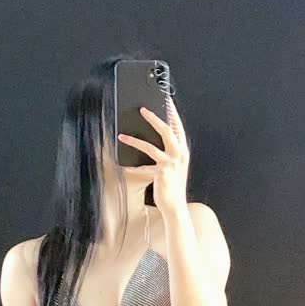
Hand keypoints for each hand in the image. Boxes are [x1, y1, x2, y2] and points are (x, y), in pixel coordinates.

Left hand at [117, 99, 189, 217]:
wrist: (176, 205)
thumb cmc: (173, 183)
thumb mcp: (175, 163)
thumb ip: (170, 149)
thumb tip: (157, 133)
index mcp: (182, 150)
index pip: (178, 126)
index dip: (172, 112)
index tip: (165, 100)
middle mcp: (179, 155)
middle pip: (167, 131)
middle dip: (154, 118)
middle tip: (142, 109)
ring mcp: (171, 165)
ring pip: (151, 147)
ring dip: (134, 140)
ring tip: (122, 135)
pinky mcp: (161, 175)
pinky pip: (144, 168)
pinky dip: (132, 168)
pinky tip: (123, 166)